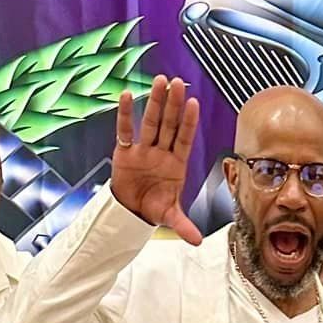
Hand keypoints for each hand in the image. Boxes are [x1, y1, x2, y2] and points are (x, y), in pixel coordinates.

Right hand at [110, 75, 202, 243]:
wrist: (131, 211)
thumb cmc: (154, 207)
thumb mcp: (169, 216)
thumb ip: (182, 225)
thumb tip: (197, 242)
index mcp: (176, 165)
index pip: (183, 139)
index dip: (188, 123)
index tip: (193, 104)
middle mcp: (161, 153)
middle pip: (168, 125)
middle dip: (173, 105)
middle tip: (178, 83)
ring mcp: (144, 150)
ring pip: (150, 123)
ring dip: (155, 102)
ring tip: (160, 81)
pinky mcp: (125, 152)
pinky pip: (125, 130)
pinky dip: (125, 115)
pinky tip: (127, 96)